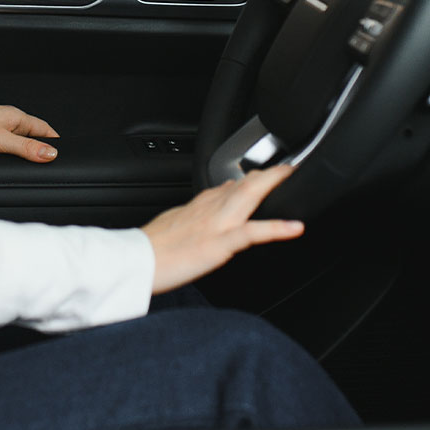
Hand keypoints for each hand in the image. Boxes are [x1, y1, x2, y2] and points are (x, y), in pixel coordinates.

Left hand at [0, 100, 59, 162]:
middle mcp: (10, 121)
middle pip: (33, 136)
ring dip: (23, 151)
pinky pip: (5, 143)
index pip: (45, 129)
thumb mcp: (3, 140)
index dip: (54, 141)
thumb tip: (51, 154)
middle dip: (39, 149)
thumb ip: (27, 147)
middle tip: (46, 164)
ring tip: (27, 165)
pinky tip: (7, 160)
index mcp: (19, 118)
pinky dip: (10, 151)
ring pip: (18, 140)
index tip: (62, 153)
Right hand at [140, 164, 302, 292]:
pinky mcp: (217, 244)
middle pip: (244, 185)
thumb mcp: (174, 223)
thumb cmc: (150, 248)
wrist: (134, 261)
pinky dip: (275, 229)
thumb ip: (196, 213)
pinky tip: (295, 227)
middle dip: (269, 174)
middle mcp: (210, 209)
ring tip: (293, 179)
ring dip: (272, 186)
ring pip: (249, 198)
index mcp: (199, 206)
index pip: (229, 186)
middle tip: (290, 168)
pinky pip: (251, 233)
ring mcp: (215, 225)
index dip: (251, 178)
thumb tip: (215, 201)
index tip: (267, 172)